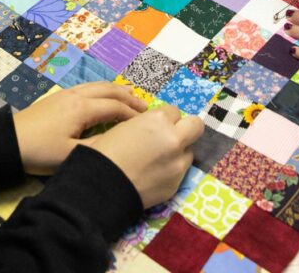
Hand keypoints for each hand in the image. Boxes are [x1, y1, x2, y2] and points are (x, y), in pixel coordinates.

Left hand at [12, 82, 146, 175]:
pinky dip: (104, 90)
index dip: (133, 115)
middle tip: (146, 108)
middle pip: (109, 91)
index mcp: (82, 109)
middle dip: (130, 98)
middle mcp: (77, 96)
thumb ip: (98, 147)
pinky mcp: (59, 97)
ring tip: (131, 98)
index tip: (148, 123)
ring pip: (98, 86)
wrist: (9, 142)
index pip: (115, 107)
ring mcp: (67, 94)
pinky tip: (104, 98)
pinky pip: (88, 88)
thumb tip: (119, 143)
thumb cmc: (40, 151)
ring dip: (117, 91)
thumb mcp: (71, 155)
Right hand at [82, 105, 202, 208]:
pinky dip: (171, 169)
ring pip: (189, 151)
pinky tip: (155, 174)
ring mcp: (178, 164)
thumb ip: (149, 124)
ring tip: (160, 159)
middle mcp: (174, 140)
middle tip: (173, 135)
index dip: (165, 118)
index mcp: (159, 121)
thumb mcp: (126, 126)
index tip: (157, 125)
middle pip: (196, 126)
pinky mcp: (176, 184)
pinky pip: (180, 171)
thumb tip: (158, 127)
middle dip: (186, 128)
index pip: (174, 111)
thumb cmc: (107, 151)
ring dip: (179, 151)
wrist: (102, 187)